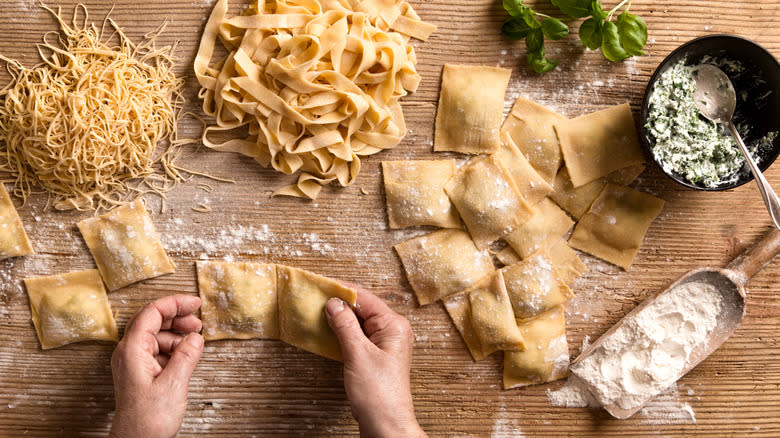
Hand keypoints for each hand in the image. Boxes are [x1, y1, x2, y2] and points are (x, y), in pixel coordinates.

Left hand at [109, 295, 203, 437]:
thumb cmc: (147, 421)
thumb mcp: (174, 385)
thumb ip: (186, 356)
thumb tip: (195, 337)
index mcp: (132, 350)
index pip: (151, 313)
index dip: (174, 303)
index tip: (194, 303)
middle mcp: (129, 353)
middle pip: (152, 321)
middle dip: (176, 317)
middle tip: (197, 321)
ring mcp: (133, 363)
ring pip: (156, 336)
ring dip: (176, 335)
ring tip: (194, 341)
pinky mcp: (140, 373)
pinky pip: (157, 351)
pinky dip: (173, 348)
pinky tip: (186, 356)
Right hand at [325, 288, 425, 437]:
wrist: (386, 424)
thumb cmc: (378, 393)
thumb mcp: (358, 354)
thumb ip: (345, 325)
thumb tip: (334, 303)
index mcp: (394, 325)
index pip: (365, 298)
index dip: (342, 291)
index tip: (321, 285)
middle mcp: (393, 331)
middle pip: (363, 308)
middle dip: (340, 303)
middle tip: (316, 297)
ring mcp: (385, 344)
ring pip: (359, 322)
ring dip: (340, 318)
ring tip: (318, 311)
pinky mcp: (376, 356)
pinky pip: (358, 336)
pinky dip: (343, 332)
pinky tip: (329, 331)